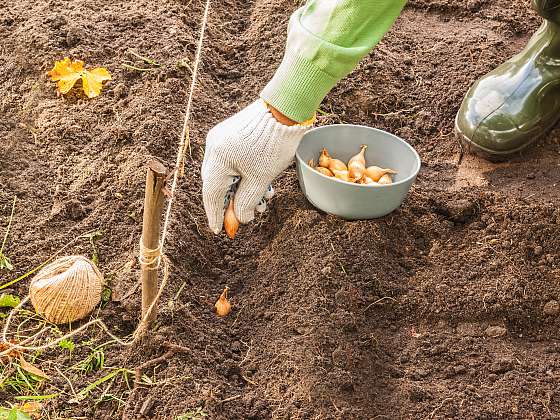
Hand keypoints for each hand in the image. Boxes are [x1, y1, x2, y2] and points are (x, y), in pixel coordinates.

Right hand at [202, 100, 309, 233]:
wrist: (285, 108)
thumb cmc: (273, 143)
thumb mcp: (261, 179)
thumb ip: (247, 201)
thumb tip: (240, 218)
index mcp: (217, 159)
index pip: (212, 194)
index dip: (216, 215)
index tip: (219, 230)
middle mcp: (214, 147)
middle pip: (219, 184)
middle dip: (235, 202)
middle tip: (251, 214)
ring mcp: (222, 138)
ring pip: (228, 173)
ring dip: (244, 189)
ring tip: (265, 199)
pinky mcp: (232, 133)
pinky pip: (233, 161)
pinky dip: (245, 174)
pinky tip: (263, 183)